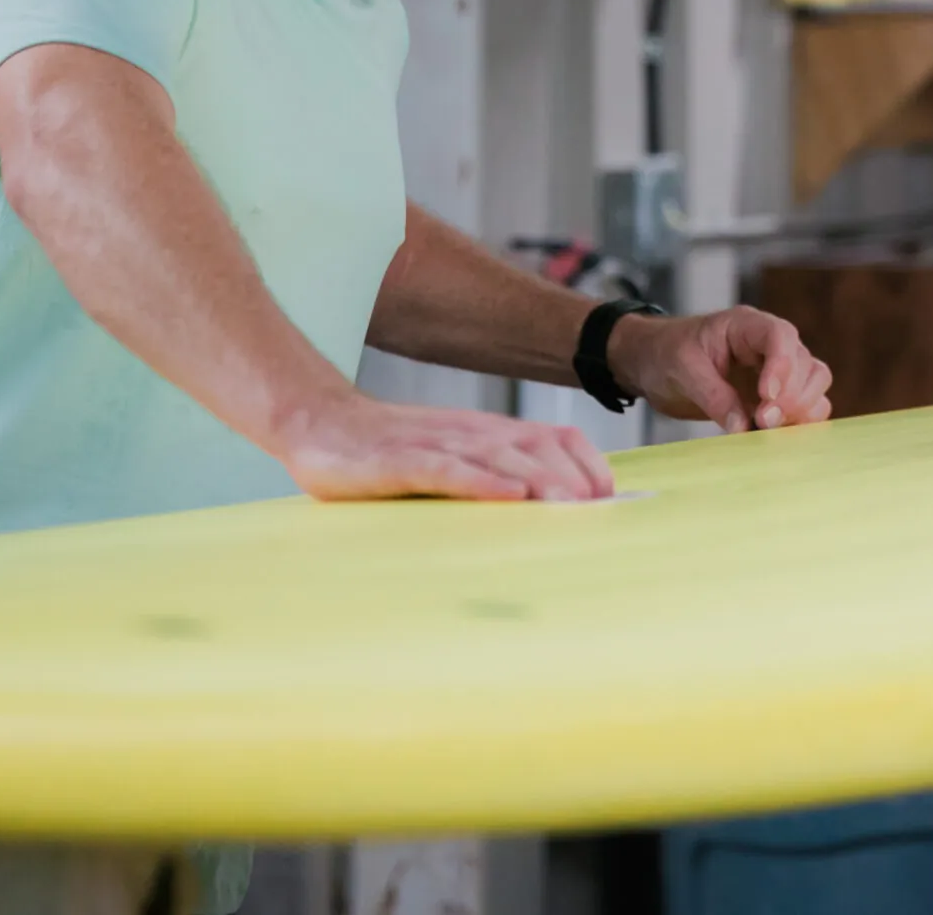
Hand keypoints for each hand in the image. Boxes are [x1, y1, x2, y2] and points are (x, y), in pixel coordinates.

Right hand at [271, 387, 614, 502]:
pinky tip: (507, 494)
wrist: (319, 422)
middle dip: (574, 477)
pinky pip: (446, 470)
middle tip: (604, 510)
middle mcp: (471, 432)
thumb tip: (550, 504)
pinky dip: (481, 482)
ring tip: (569, 504)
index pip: (556, 436)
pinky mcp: (398, 462)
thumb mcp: (454, 456)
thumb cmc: (392, 450)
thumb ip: (497, 472)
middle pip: (537, 446)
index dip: (588, 463)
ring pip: (499, 456)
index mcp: (489, 432)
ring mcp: (436, 444)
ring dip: (539, 480)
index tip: (613, 496)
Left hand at [608, 305, 833, 433]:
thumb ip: (713, 396)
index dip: (781, 366)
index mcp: (746, 326)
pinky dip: (800, 422)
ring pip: (814, 384)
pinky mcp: (776, 395)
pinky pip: (805, 406)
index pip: (779, 336)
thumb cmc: (665, 353)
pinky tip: (778, 435)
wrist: (653, 363)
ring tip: (768, 428)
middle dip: (791, 396)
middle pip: (806, 364)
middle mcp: (770, 345)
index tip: (766, 396)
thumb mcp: (682, 369)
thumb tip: (742, 427)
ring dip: (801, 409)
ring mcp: (778, 370)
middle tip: (763, 421)